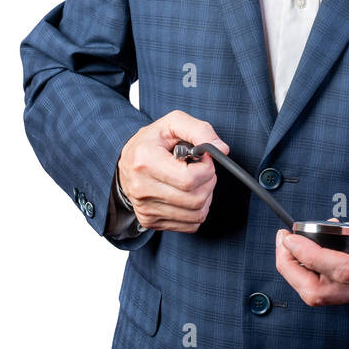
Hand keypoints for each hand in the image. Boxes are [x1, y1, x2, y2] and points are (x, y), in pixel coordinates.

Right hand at [116, 110, 227, 231]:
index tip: (204, 159)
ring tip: (195, 181)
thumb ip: (200, 130)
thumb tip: (221, 149)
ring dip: (205, 197)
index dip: (207, 169)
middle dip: (209, 183)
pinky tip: (188, 194)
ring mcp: (145, 208)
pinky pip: (190, 225)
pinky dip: (197, 210)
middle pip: (195, 199)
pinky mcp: (150, 221)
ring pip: (196, 214)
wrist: (126, 162)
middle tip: (202, 170)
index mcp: (145, 161)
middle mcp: (141, 188)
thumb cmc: (152, 141)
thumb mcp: (173, 123)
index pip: (189, 179)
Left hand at [275, 199, 348, 309]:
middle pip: (321, 293)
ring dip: (299, 271)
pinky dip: (314, 270)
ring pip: (323, 295)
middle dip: (292, 269)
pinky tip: (315, 247)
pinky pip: (331, 289)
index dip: (312, 256)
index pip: (342, 272)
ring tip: (293, 242)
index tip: (292, 238)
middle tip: (283, 240)